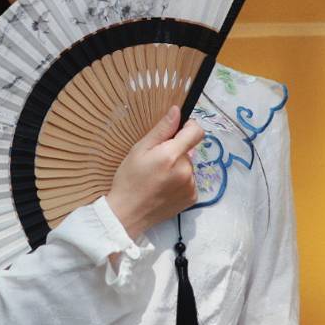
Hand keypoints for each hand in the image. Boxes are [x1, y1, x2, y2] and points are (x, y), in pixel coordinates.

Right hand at [106, 106, 204, 239]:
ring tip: (159, 176)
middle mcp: (187, 171)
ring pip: (189, 165)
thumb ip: (162, 129)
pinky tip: (165, 187)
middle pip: (189, 149)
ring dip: (179, 166)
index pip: (196, 132)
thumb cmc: (129, 178)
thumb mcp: (140, 149)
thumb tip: (177, 111)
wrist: (128, 214)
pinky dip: (180, 180)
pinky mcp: (192, 198)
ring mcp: (191, 186)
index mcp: (172, 156)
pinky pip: (190, 180)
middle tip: (156, 160)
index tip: (176, 131)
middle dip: (176, 150)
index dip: (188, 127)